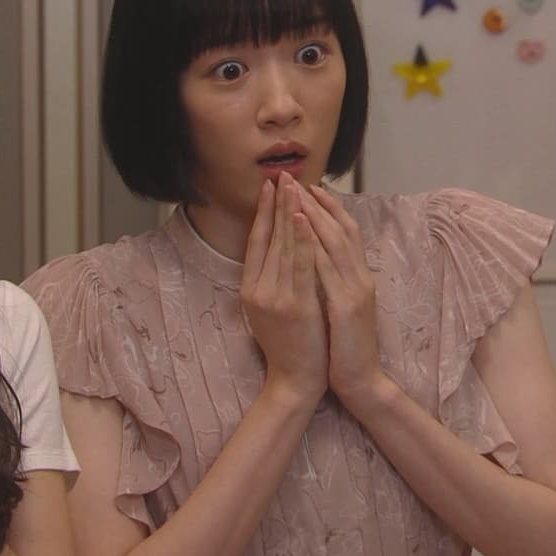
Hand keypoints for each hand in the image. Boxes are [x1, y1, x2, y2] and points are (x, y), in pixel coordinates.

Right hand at [239, 172, 328, 401]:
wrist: (294, 380)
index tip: (270, 186)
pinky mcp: (295, 305)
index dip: (264, 211)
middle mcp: (258, 288)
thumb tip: (273, 252)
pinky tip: (305, 218)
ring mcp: (275, 296)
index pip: (257, 241)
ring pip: (284, 246)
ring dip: (289, 212)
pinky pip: (300, 265)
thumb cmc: (288, 347)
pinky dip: (303, 239)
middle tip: (281, 175)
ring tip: (293, 186)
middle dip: (277, 203)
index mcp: (250, 288)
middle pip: (269, 238)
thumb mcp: (267, 310)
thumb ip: (268, 281)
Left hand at [300, 184, 384, 401]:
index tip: (308, 187)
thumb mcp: (340, 306)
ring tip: (296, 193)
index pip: (346, 232)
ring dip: (315, 215)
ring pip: (336, 243)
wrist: (361, 381)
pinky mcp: (347, 306)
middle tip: (296, 179)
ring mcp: (356, 290)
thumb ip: (333, 281)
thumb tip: (316, 258)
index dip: (328, 207)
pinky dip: (315, 246)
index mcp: (359, 277)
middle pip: (341, 229)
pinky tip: (301, 229)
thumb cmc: (344, 346)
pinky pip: (328, 270)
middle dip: (317, 203)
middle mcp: (360, 278)